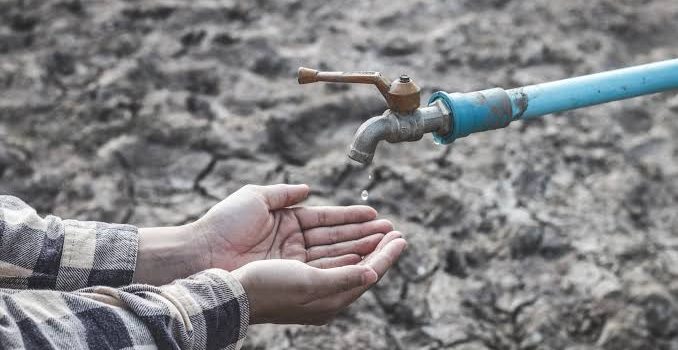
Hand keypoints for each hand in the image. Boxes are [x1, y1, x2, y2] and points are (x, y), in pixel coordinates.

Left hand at [192, 184, 392, 269]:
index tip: (375, 214)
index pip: (328, 221)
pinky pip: (329, 272)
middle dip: (367, 236)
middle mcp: (295, 246)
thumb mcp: (256, 198)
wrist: (202, 253)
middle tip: (393, 231)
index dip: (352, 217)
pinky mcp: (294, 280)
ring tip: (391, 242)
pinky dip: (351, 266)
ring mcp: (295, 264)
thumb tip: (308, 189)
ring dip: (366, 250)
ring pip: (339, 256)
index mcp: (288, 224)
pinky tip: (371, 259)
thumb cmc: (223, 224)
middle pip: (339, 240)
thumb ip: (285, 193)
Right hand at [233, 231, 406, 324]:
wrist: (231, 292)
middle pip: (359, 265)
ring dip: (362, 242)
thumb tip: (373, 273)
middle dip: (378, 246)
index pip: (368, 273)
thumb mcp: (310, 283)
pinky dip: (343, 245)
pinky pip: (328, 257)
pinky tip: (350, 238)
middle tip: (395, 230)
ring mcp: (310, 282)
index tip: (402, 238)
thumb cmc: (268, 289)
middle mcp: (323, 293)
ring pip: (345, 258)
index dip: (386, 255)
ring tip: (380, 228)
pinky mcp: (297, 271)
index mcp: (330, 301)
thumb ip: (344, 278)